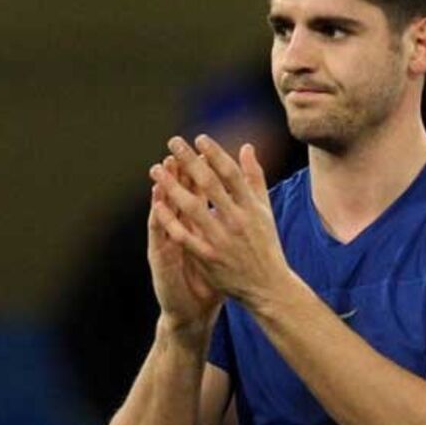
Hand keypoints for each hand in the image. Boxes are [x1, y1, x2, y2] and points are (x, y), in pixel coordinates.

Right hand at [147, 158, 221, 343]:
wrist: (194, 310)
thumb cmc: (212, 277)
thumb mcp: (221, 247)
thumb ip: (227, 223)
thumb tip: (241, 202)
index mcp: (196, 226)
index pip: (197, 194)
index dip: (200, 172)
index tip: (204, 148)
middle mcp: (180, 231)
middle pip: (178, 197)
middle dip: (178, 174)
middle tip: (176, 152)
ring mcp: (169, 244)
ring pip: (164, 213)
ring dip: (162, 192)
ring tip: (160, 172)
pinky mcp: (161, 260)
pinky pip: (160, 238)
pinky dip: (159, 221)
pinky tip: (156, 207)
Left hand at [149, 135, 289, 307]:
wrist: (268, 287)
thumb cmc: (265, 245)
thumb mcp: (264, 210)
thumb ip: (255, 178)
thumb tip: (247, 146)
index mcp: (252, 207)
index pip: (232, 174)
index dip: (215, 154)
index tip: (199, 138)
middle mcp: (238, 220)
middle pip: (210, 184)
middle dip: (190, 161)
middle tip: (173, 142)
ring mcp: (222, 239)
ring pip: (193, 207)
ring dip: (173, 186)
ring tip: (156, 169)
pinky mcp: (209, 257)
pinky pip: (185, 235)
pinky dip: (170, 220)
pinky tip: (157, 204)